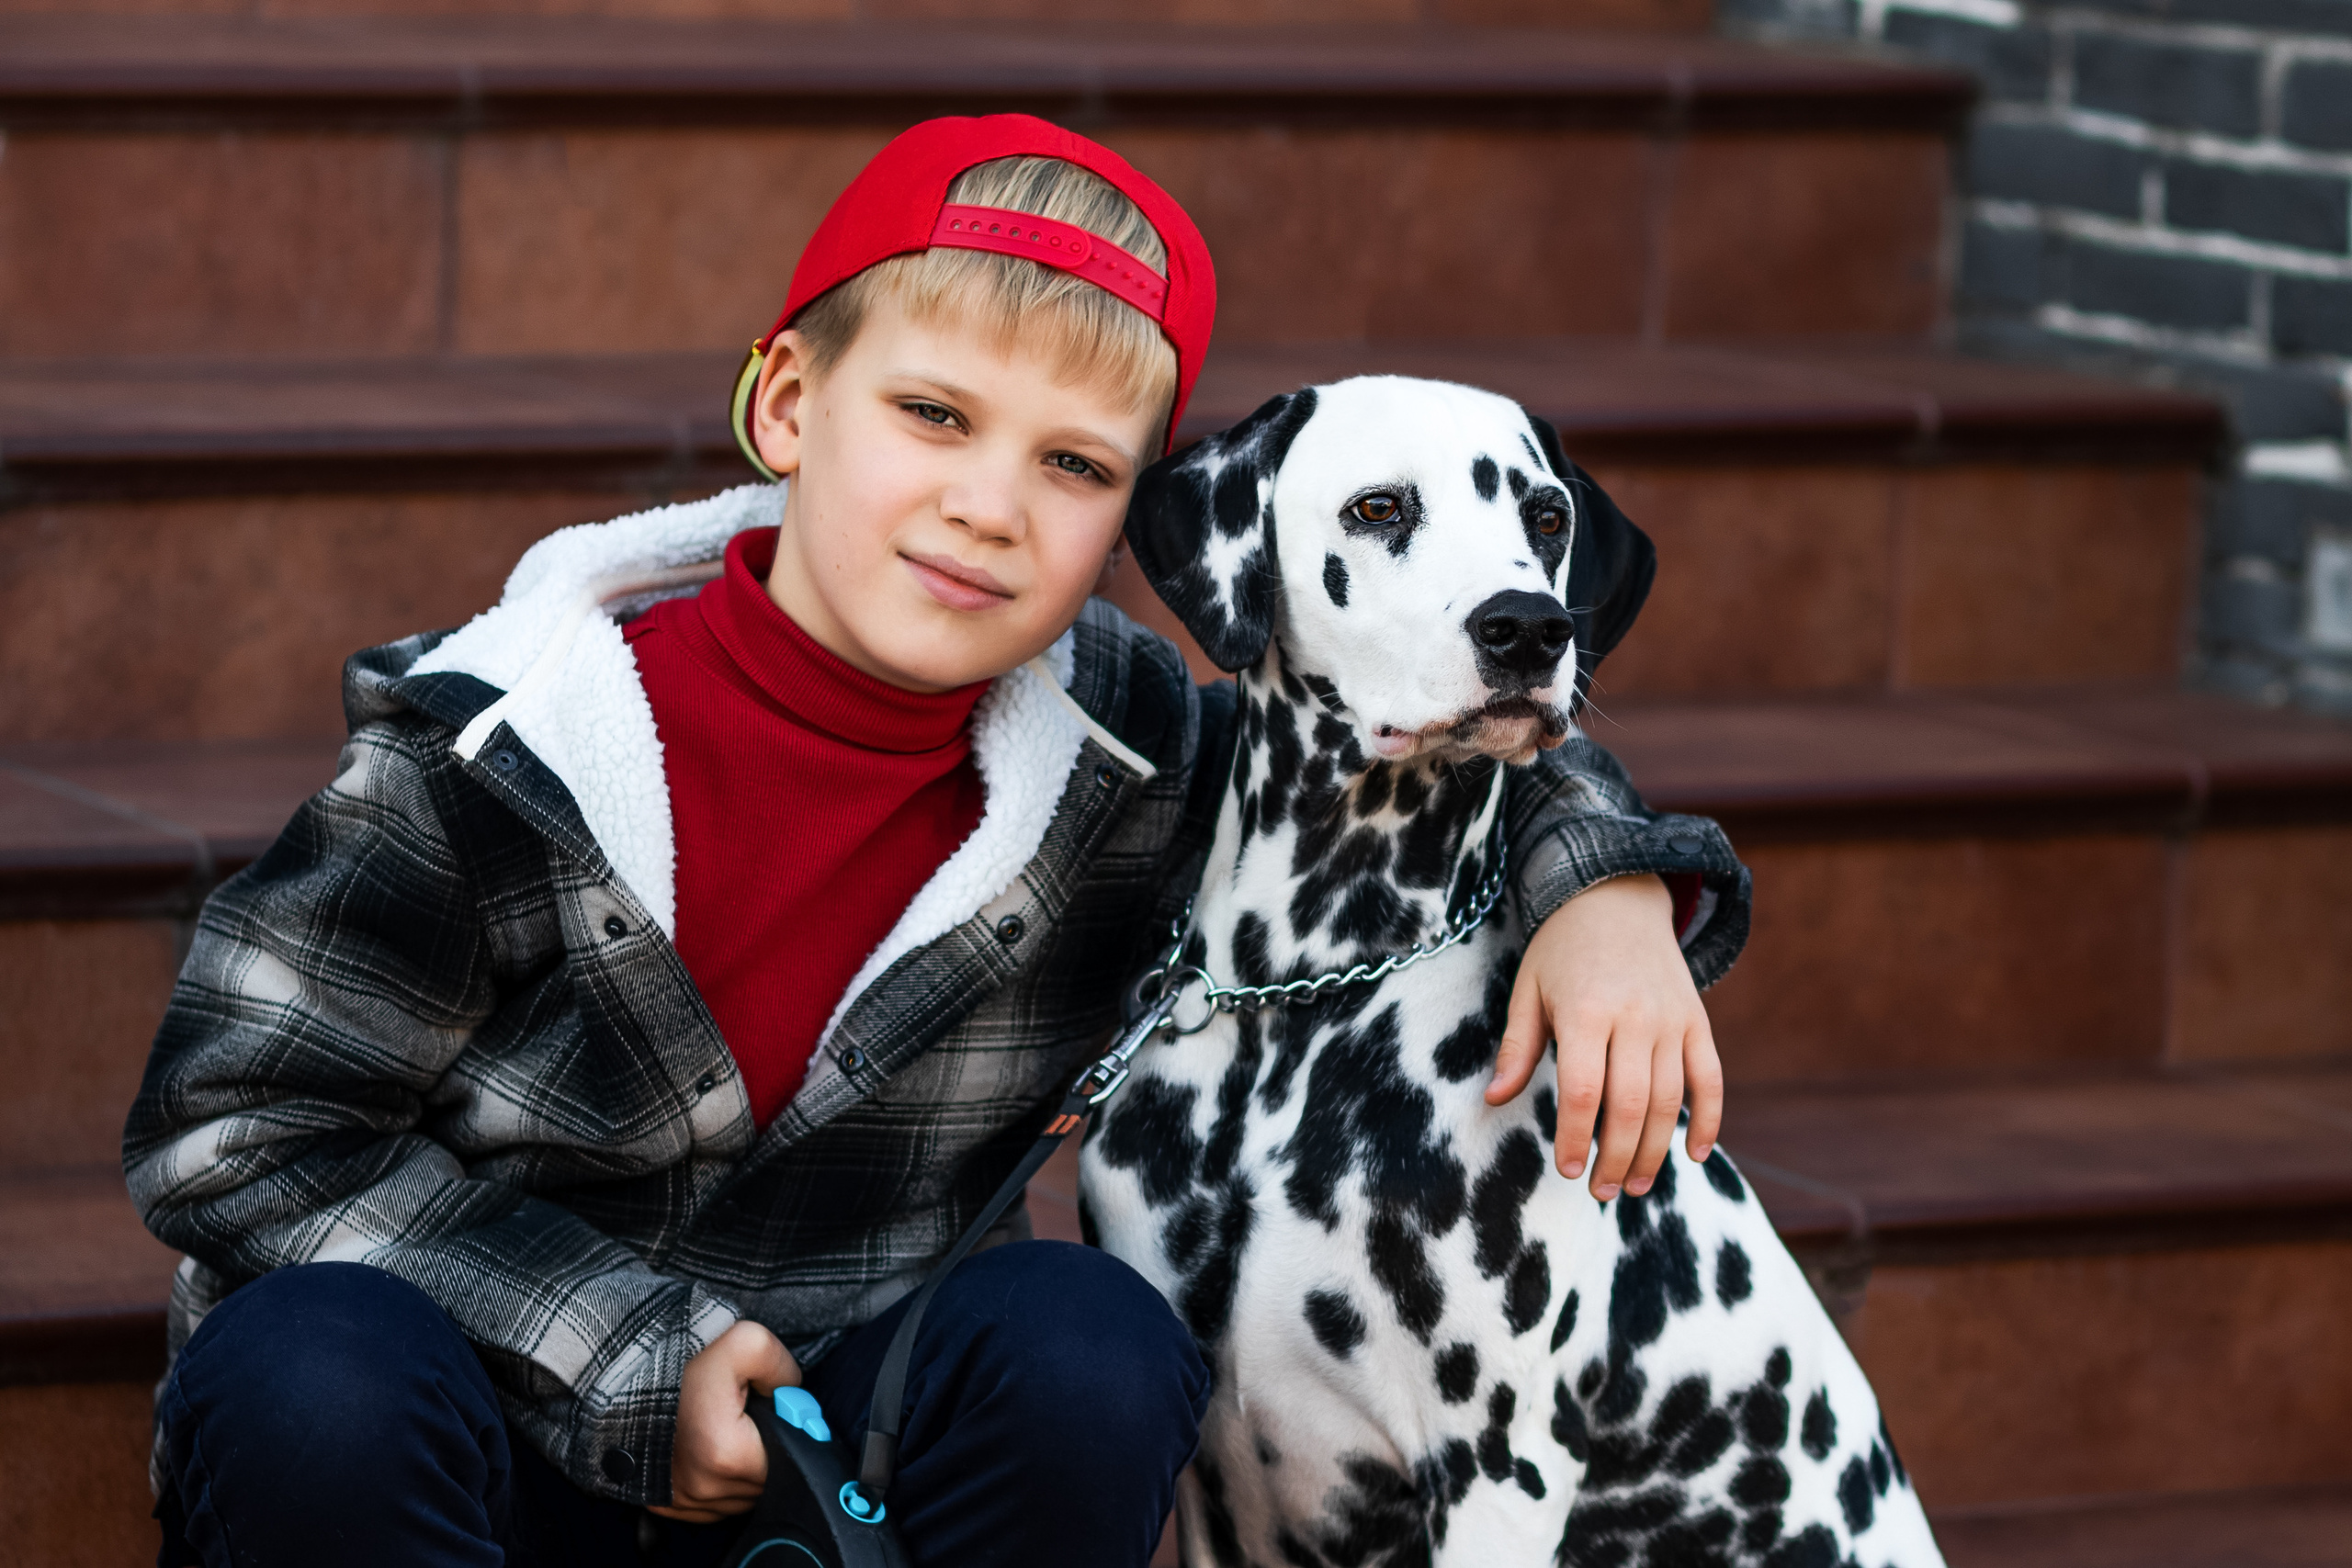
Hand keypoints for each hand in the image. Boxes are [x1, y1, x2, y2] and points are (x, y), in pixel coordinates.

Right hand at [648, 1319, 799, 1522]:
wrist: (613, 1373)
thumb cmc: (676, 1359)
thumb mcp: (743, 1341)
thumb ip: (783, 1368)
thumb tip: (792, 1392)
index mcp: (725, 1457)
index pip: (790, 1458)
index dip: (787, 1427)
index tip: (770, 1405)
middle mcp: (701, 1491)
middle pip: (765, 1480)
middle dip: (765, 1446)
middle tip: (743, 1410)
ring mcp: (680, 1502)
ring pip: (739, 1494)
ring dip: (740, 1464)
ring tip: (719, 1423)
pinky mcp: (664, 1504)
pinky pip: (711, 1502)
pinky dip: (715, 1477)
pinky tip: (704, 1442)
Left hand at [1486, 873, 1721, 1201]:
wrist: (1617, 896)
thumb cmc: (1562, 949)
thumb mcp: (1528, 988)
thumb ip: (1517, 1046)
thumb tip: (1494, 1098)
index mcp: (1586, 1010)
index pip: (1584, 1089)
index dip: (1576, 1136)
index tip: (1567, 1169)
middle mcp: (1635, 1018)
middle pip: (1631, 1104)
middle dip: (1616, 1157)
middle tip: (1603, 1191)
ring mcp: (1672, 1020)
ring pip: (1671, 1100)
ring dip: (1655, 1150)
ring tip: (1635, 1185)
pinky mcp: (1698, 1021)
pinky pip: (1711, 1078)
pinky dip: (1710, 1119)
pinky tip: (1696, 1154)